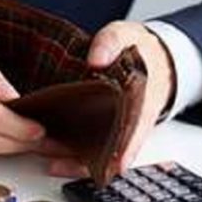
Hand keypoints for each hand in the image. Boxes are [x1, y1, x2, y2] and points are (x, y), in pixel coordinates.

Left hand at [49, 21, 175, 177]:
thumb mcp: (127, 37)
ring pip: (100, 154)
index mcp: (143, 102)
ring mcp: (117, 129)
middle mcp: (131, 121)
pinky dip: (73, 155)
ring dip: (77, 161)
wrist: (149, 59)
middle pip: (114, 150)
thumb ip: (111, 43)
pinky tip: (54, 160)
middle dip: (90, 161)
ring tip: (52, 165)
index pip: (137, 128)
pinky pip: (90, 148)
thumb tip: (96, 58)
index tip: (115, 164)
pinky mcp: (103, 130)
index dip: (125, 148)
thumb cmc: (138, 51)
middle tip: (62, 165)